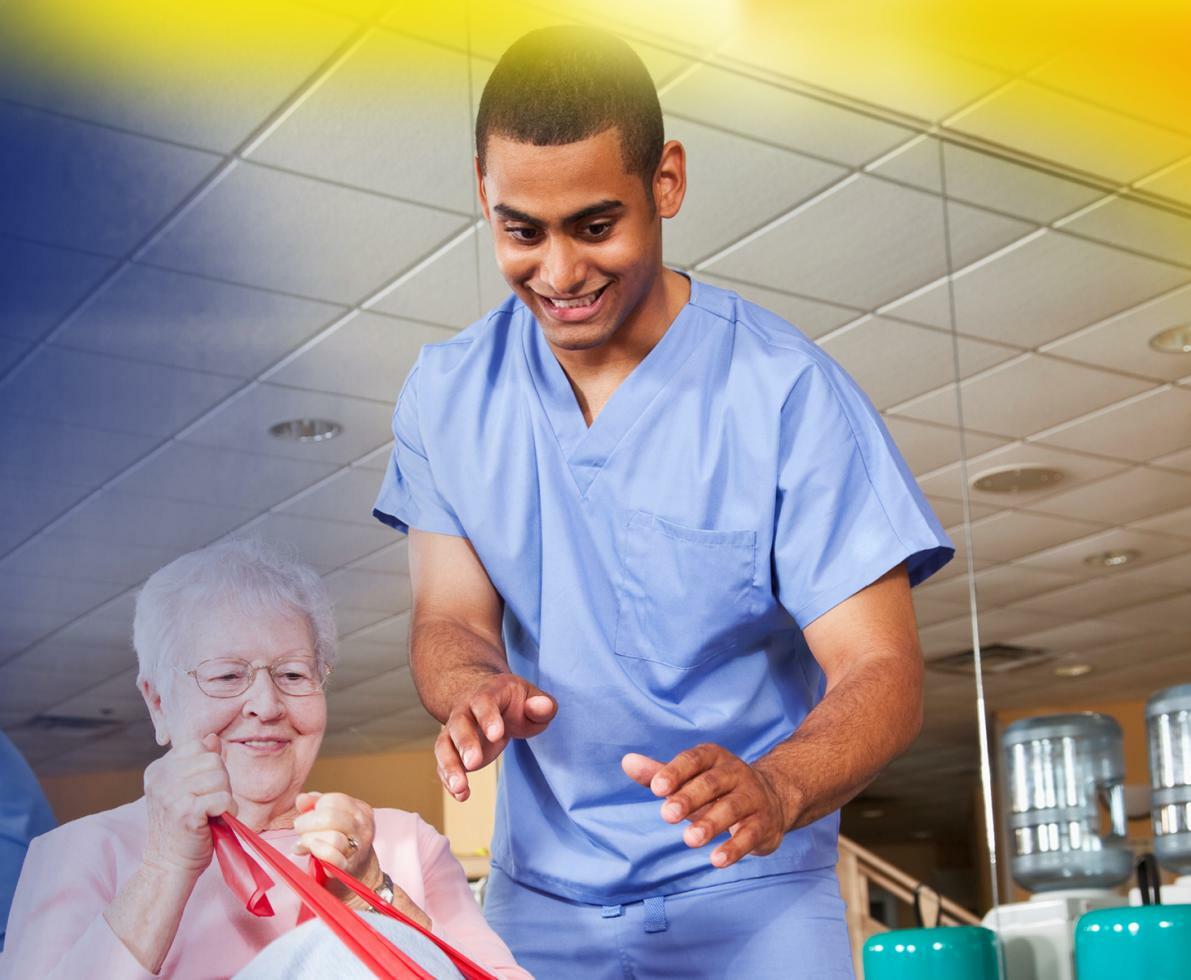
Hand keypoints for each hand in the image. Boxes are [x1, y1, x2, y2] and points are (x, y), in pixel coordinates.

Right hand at [143, 733, 235, 877]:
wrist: (168, 866)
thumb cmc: (182, 827)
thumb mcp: (186, 789)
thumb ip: (198, 763)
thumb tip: (213, 738)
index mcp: (158, 769)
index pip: (197, 746)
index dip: (209, 766)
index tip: (202, 788)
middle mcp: (161, 778)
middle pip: (212, 760)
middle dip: (221, 781)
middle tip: (210, 802)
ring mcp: (171, 794)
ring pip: (220, 777)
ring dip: (225, 796)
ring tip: (213, 812)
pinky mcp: (185, 812)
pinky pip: (223, 797)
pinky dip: (228, 809)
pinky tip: (219, 819)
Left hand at [293, 792, 430, 927]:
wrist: (362, 878)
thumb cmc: (343, 845)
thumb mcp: (335, 820)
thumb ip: (317, 805)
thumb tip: (302, 799)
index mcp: (360, 809)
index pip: (332, 800)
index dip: (314, 809)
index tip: (308, 817)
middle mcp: (363, 826)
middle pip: (330, 817)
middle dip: (307, 824)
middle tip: (300, 832)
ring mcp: (359, 847)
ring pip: (331, 837)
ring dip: (309, 841)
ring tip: (304, 845)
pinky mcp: (350, 867)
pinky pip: (332, 858)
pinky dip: (318, 853)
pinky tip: (311, 853)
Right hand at [435, 673, 555, 801]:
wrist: (484, 699)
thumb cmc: (513, 702)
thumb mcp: (533, 698)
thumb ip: (543, 704)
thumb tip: (542, 707)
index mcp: (488, 694)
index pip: (484, 702)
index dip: (489, 718)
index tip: (497, 735)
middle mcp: (465, 710)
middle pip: (459, 725)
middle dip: (465, 744)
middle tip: (474, 763)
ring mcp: (455, 730)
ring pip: (444, 745)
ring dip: (450, 766)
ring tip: (460, 787)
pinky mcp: (452, 750)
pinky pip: (443, 763)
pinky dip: (449, 779)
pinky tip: (461, 795)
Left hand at [622, 744, 793, 868]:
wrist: (773, 798)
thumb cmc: (717, 789)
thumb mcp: (690, 778)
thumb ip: (659, 772)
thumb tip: (627, 762)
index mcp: (714, 758)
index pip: (694, 760)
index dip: (675, 772)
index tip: (656, 788)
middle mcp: (736, 773)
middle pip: (712, 783)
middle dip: (689, 798)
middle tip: (666, 815)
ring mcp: (753, 797)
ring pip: (732, 808)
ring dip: (710, 823)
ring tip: (689, 839)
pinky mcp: (764, 824)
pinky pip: (750, 835)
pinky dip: (734, 847)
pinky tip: (716, 860)